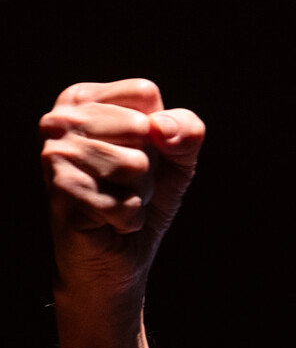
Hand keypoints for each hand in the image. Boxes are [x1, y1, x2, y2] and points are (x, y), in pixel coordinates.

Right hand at [40, 79, 204, 306]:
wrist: (117, 256)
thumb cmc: (142, 198)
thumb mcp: (177, 159)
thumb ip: (186, 131)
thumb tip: (163, 128)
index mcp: (84, 99)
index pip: (145, 92)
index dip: (159, 131)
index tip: (138, 152)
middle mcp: (60, 120)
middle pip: (142, 127)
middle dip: (149, 166)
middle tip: (125, 184)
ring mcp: (55, 154)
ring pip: (135, 165)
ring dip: (139, 194)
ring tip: (116, 199)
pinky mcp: (61, 191)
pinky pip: (126, 202)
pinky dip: (129, 219)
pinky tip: (108, 220)